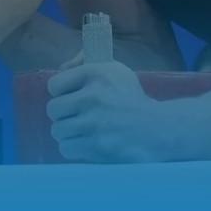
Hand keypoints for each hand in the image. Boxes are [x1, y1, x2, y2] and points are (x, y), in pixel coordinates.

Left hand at [46, 60, 166, 162]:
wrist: (158, 130)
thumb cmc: (131, 98)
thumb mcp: (114, 70)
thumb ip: (85, 62)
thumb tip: (63, 67)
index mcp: (95, 73)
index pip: (54, 85)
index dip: (61, 93)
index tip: (72, 97)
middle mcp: (92, 96)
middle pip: (53, 109)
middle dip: (63, 114)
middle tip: (76, 116)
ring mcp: (93, 123)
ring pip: (58, 130)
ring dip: (68, 132)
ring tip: (83, 130)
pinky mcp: (96, 147)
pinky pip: (66, 148)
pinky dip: (74, 148)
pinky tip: (87, 143)